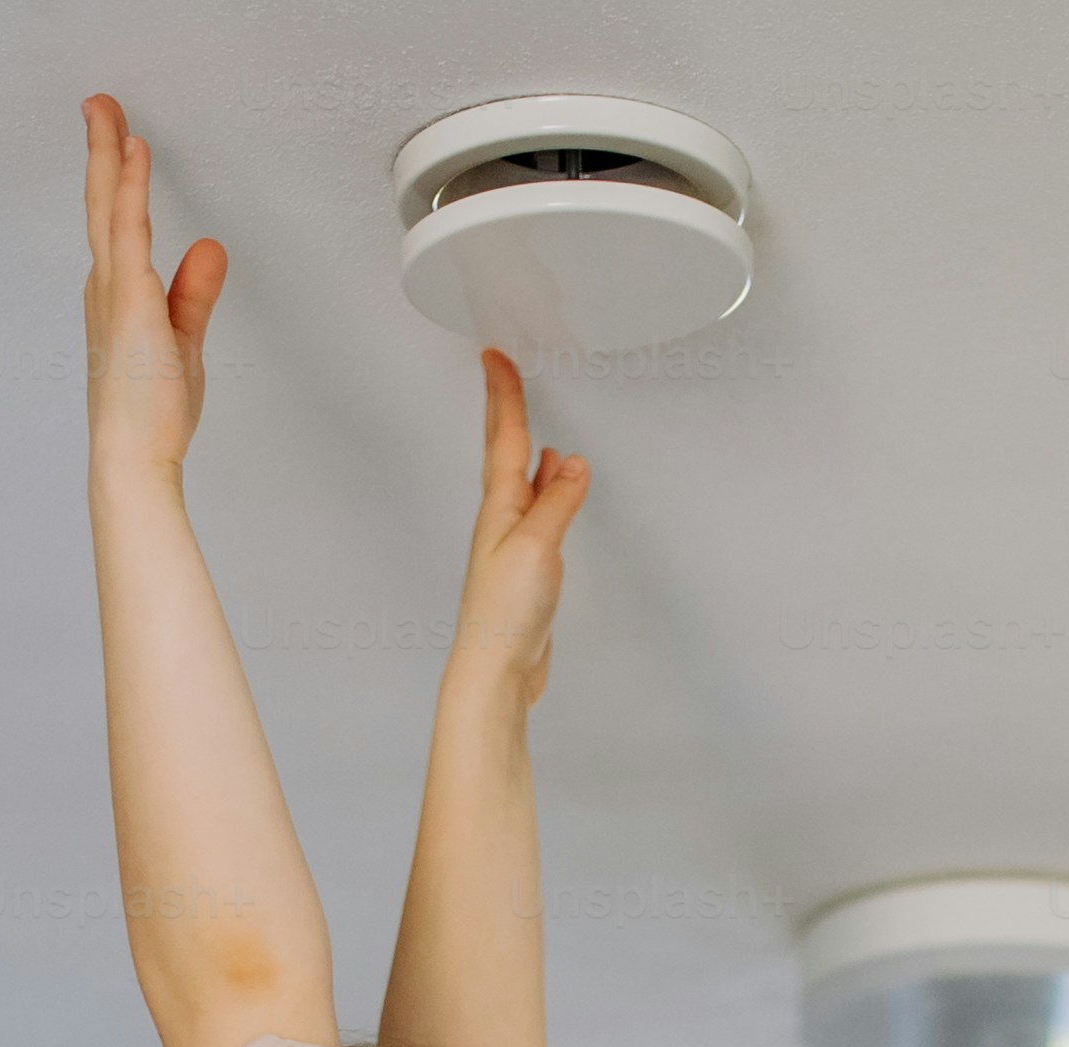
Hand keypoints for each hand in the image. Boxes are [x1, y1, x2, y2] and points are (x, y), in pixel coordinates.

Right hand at [82, 95, 223, 475]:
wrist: (133, 458)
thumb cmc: (151, 415)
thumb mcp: (184, 341)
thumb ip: (194, 292)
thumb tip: (208, 249)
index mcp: (115, 297)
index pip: (115, 224)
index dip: (116, 179)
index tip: (120, 141)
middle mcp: (106, 287)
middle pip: (102, 203)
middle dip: (101, 150)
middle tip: (98, 104)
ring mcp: (113, 290)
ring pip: (108, 205)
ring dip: (108, 152)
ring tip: (106, 110)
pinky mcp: (130, 298)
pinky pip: (129, 228)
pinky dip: (131, 186)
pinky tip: (135, 151)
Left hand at [444, 352, 589, 712]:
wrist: (496, 668)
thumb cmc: (506, 611)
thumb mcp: (537, 546)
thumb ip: (557, 502)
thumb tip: (572, 462)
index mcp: (499, 507)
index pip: (505, 439)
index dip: (503, 396)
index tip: (496, 356)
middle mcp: (500, 518)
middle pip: (503, 453)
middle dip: (504, 412)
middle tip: (501, 372)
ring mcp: (511, 541)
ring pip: (520, 482)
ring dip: (525, 449)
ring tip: (532, 425)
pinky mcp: (525, 566)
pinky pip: (535, 511)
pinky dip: (544, 489)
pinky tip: (552, 487)